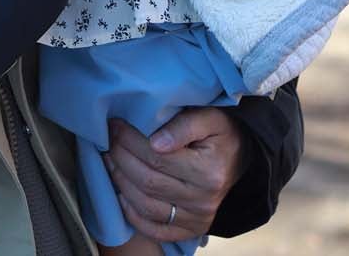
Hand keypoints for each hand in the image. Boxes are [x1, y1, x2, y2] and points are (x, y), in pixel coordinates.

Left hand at [106, 109, 245, 243]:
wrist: (239, 157)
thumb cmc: (220, 134)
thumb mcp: (209, 119)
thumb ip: (184, 125)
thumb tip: (156, 142)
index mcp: (208, 172)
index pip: (156, 158)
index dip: (129, 141)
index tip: (115, 125)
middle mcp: (203, 200)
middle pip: (148, 181)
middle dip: (120, 158)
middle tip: (109, 140)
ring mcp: (197, 218)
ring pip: (146, 205)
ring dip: (120, 182)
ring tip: (110, 160)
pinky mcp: (191, 230)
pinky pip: (156, 230)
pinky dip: (133, 216)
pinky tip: (121, 195)